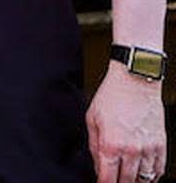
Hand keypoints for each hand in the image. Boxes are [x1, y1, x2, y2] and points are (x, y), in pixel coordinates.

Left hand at [87, 62, 165, 182]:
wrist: (136, 81)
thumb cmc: (111, 96)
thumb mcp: (92, 119)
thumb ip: (94, 146)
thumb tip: (98, 166)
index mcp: (111, 144)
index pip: (108, 179)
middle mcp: (132, 150)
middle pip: (127, 182)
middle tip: (114, 180)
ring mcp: (149, 149)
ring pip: (145, 180)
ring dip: (136, 182)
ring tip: (128, 179)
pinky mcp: (161, 145)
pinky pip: (159, 170)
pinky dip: (152, 176)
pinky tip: (144, 175)